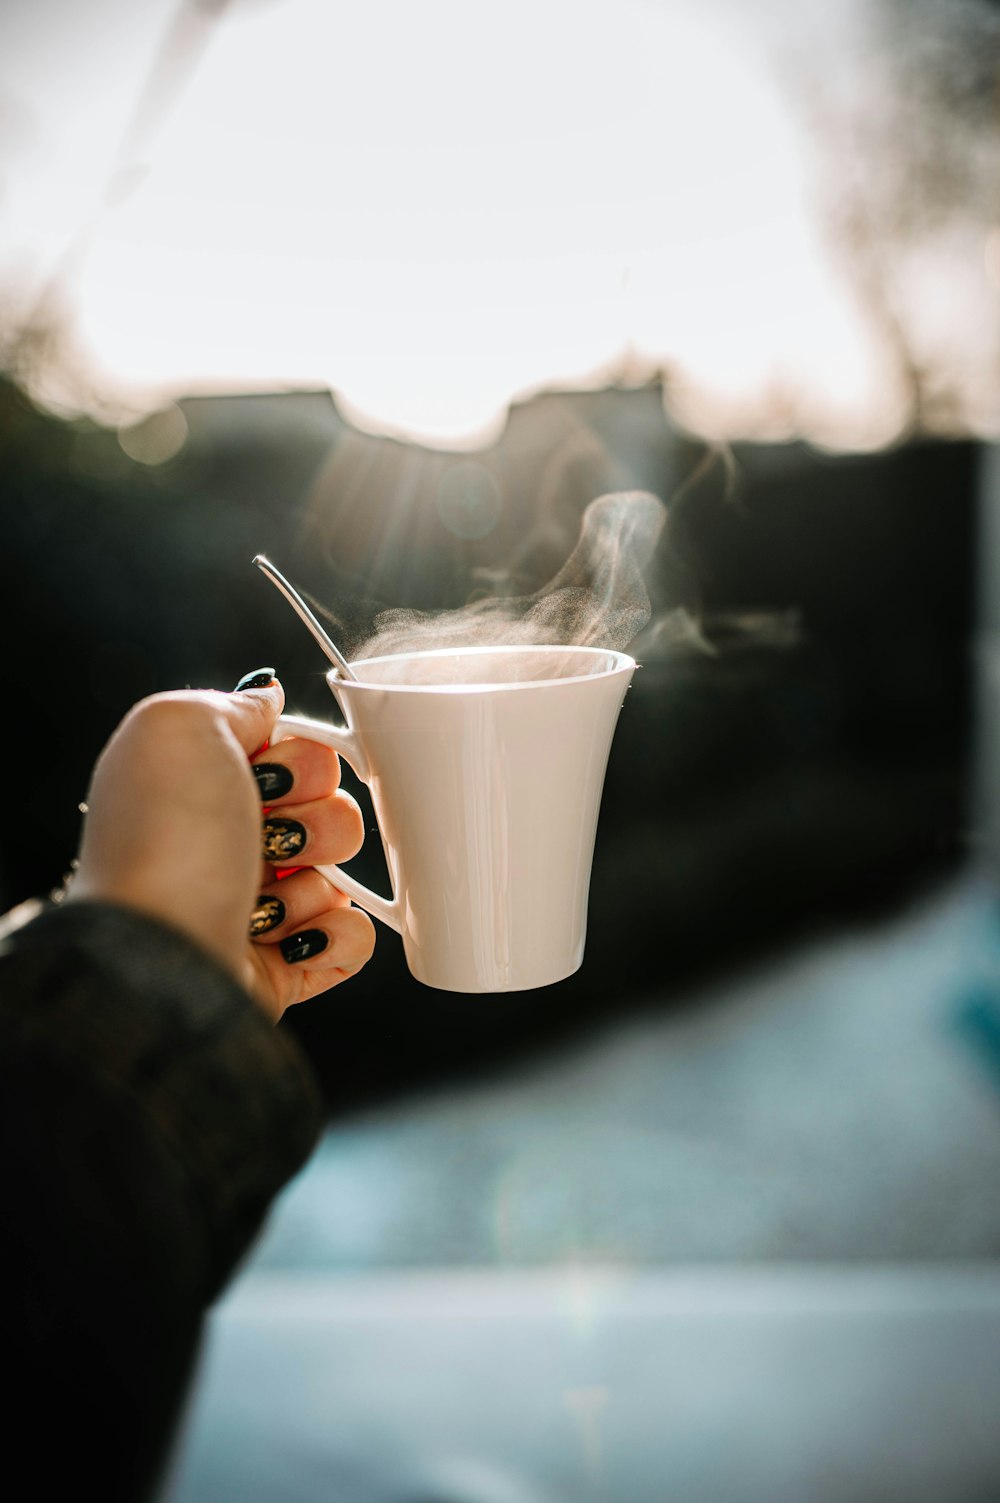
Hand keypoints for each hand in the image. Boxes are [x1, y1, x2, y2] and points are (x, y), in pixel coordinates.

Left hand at [68, 673, 374, 1018]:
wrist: (159, 956)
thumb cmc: (163, 840)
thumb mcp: (178, 727)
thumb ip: (233, 703)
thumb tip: (269, 694)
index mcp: (208, 787)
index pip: (298, 752)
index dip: (299, 760)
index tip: (267, 774)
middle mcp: (233, 844)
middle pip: (331, 807)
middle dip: (311, 821)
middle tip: (264, 838)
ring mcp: (262, 906)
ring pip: (343, 873)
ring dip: (312, 883)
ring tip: (261, 901)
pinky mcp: (287, 964)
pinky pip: (354, 937)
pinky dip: (334, 937)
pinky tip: (288, 940)